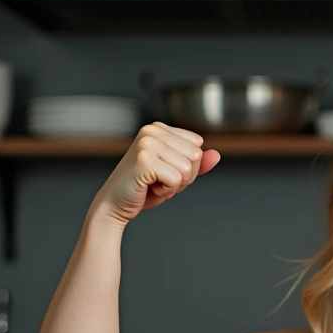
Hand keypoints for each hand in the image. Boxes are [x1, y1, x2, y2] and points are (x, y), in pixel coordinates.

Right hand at [90, 122, 220, 222]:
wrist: (115, 204)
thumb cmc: (144, 188)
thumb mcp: (177, 174)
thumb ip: (198, 164)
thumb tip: (216, 154)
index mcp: (159, 128)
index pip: (197, 145)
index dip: (188, 166)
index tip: (166, 171)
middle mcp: (151, 130)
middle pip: (195, 156)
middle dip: (184, 176)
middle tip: (159, 180)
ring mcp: (146, 144)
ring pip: (187, 168)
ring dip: (174, 184)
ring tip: (153, 183)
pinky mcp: (144, 160)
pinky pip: (176, 179)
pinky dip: (167, 190)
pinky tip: (149, 187)